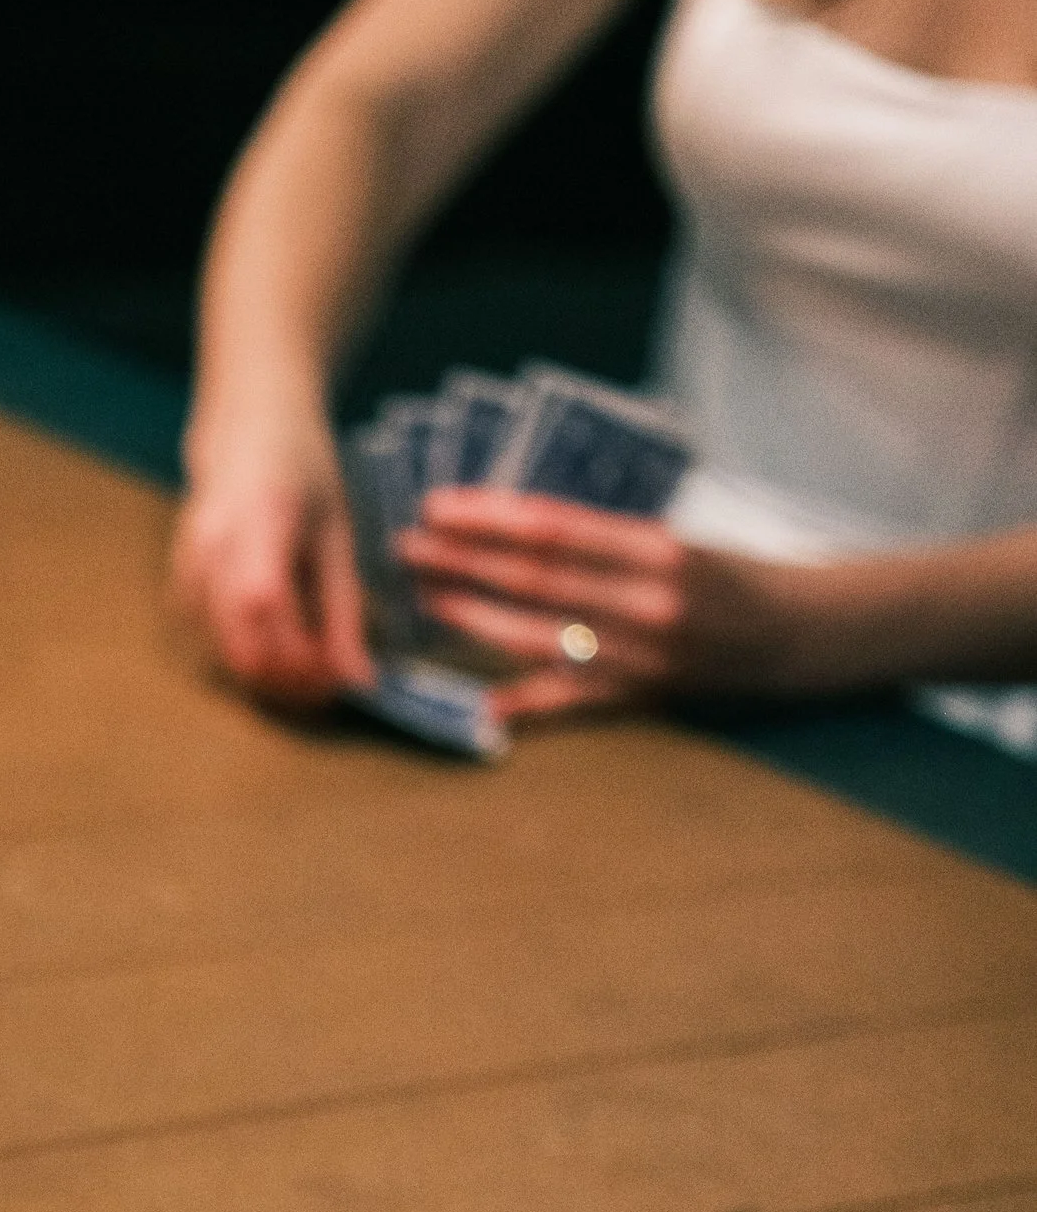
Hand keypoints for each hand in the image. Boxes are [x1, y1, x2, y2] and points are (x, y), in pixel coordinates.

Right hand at [170, 396, 374, 706]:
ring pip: (222, 655)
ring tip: (309, 663)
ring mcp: (188, 565)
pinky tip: (279, 640)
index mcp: (260, 518)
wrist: (248, 430)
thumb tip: (358, 678)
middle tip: (327, 682)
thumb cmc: (302, 472)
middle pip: (238, 645)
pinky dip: (248, 655)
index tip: (337, 673)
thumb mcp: (338, 534)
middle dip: (288, 681)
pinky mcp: (179, 583)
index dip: (299, 655)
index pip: (265, 603)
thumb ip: (344, 610)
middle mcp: (212, 544)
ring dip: (269, 675)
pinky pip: (211, 642)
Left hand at [397, 490, 803, 712]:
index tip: (437, 507)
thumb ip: (603, 537)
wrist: (804, 633)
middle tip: (407, 547)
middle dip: (464, 562)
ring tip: (427, 599)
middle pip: (535, 578)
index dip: (488, 519)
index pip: (553, 527)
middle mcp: (648, 601)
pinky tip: (481, 704)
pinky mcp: (646, 696)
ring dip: (475, 619)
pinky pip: (574, 701)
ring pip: (541, 637)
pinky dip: (526, 703)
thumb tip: (516, 524)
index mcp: (656, 547)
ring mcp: (644, 655)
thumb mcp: (676, 538)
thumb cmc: (730, 575)